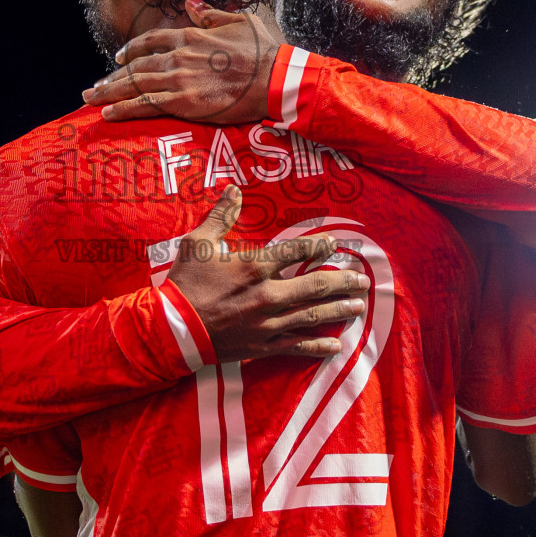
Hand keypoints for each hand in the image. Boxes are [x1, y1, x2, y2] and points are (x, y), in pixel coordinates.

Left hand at [81, 0, 278, 123]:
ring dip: (109, 92)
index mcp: (191, 36)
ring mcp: (179, 79)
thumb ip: (209, 13)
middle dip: (112, 77)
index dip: (132, 49)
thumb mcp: (238, 20)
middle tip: (92, 88)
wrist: (274, 77)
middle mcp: (179, 55)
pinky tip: (108, 114)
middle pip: (136, 66)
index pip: (152, 40)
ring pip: (135, 85)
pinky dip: (124, 109)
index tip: (119, 56)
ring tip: (90, 100)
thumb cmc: (264, 51)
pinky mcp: (183, 102)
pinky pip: (146, 105)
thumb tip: (190, 1)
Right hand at [166, 185, 368, 360]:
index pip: (296, 251)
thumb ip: (221, 216)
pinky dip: (318, 346)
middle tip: (363, 280)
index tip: (336, 243)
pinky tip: (336, 345)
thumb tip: (233, 190)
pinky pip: (296, 346)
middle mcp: (267, 294)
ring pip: (312, 315)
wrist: (172, 329)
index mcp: (254, 266)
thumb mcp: (198, 243)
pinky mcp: (263, 345)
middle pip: (315, 285)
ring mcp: (267, 323)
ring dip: (338, 310)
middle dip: (343, 281)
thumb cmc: (186, 283)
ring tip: (358, 306)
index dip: (319, 245)